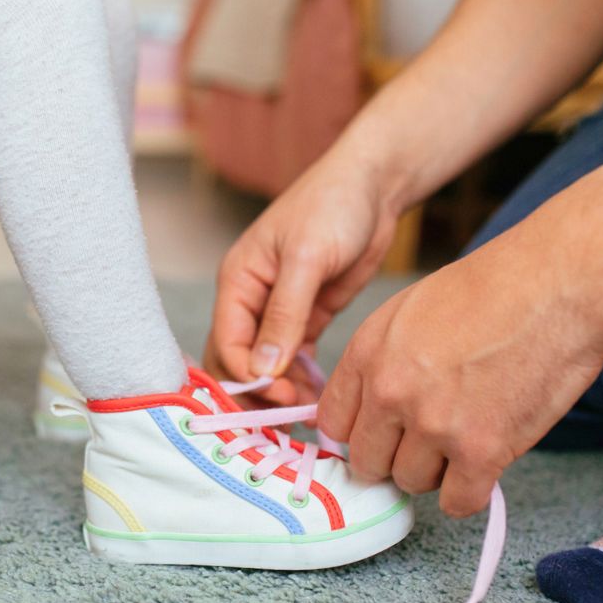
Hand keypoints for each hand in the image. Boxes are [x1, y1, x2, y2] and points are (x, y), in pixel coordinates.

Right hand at [205, 146, 403, 404]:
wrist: (374, 186)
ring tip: (308, 410)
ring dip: (281, 390)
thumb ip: (284, 314)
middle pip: (237, 360)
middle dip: (256, 391)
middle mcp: (251, 299)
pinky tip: (318, 393)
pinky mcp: (308, 316)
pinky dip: (301, 379)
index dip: (247, 376)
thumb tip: (263, 368)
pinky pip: (294, 358)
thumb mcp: (306, 259)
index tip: (280, 396)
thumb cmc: (333, 207)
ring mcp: (279, 310)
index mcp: (238, 281)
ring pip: (266, 364)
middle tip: (288, 415)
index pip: (227, 343)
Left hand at [316, 223, 602, 516]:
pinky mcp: (481, 451)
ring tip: (466, 437)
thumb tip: (370, 407)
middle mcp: (390, 392)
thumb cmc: (494, 288)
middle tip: (426, 441)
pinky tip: (484, 466)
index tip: (379, 436)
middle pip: (367, 461)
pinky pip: (458, 502)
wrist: (558, 286)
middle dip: (392, 457)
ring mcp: (433, 424)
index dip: (359, 434)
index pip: (333, 422)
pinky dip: (470, 492)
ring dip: (436, 471)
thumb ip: (381, 359)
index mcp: (367, 353)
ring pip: (411, 482)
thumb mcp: (410, 310)